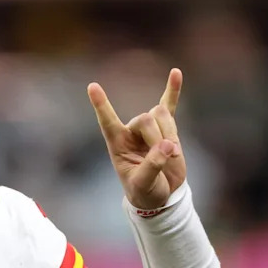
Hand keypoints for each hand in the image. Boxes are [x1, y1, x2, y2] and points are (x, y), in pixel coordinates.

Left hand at [88, 68, 186, 209]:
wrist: (161, 195)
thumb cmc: (145, 191)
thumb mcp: (143, 184)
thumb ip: (152, 166)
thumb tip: (167, 145)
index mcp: (117, 144)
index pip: (107, 121)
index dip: (101, 105)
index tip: (92, 87)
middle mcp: (131, 132)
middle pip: (146, 119)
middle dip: (158, 138)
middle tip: (166, 158)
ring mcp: (149, 128)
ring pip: (161, 114)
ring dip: (170, 133)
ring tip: (172, 155)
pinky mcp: (166, 129)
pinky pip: (169, 105)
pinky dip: (173, 90)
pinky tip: (176, 73)